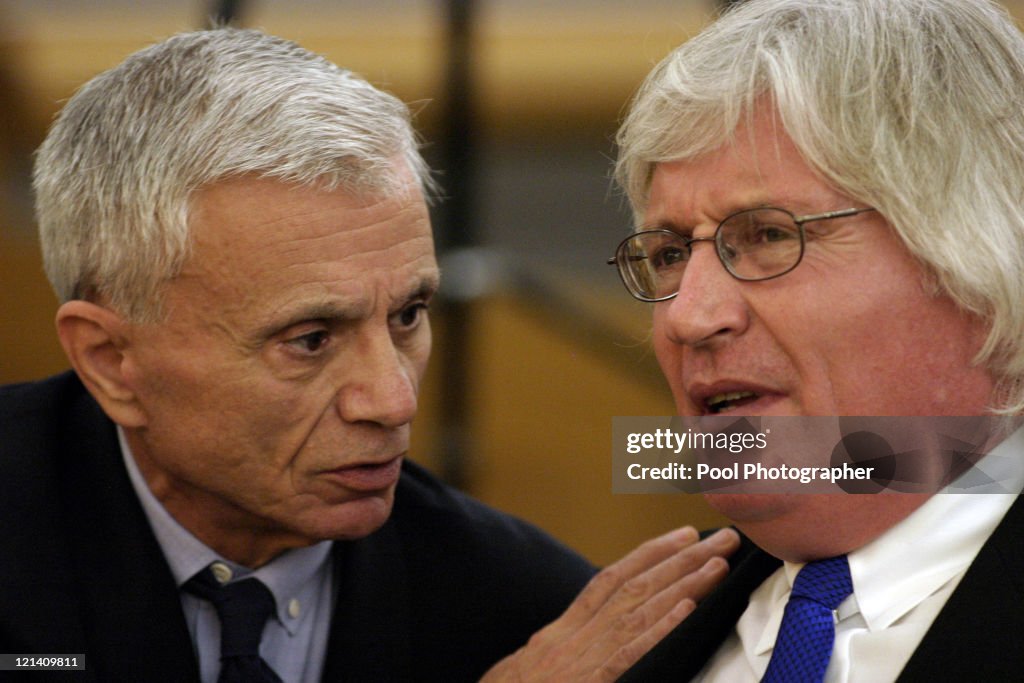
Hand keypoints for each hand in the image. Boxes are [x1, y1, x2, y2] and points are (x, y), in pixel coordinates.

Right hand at [480, 526, 739, 681]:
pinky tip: (687, 610)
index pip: (614, 578)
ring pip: (640, 610)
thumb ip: (562, 645)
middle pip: (637, 586)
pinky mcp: (592, 682)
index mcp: (566, 628)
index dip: (651, 553)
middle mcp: (578, 634)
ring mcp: (584, 657)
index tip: (684, 534)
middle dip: (682, 558)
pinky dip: (659, 628)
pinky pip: (630, 652)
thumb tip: (581, 629)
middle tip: (724, 538)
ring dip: (684, 584)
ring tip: (719, 564)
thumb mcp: (534, 664)